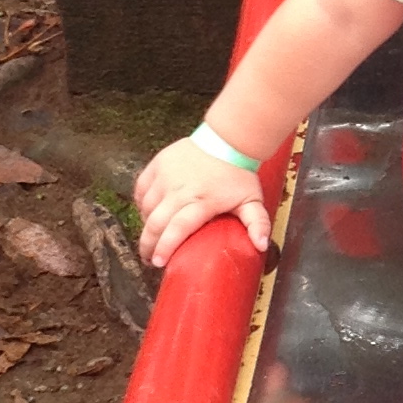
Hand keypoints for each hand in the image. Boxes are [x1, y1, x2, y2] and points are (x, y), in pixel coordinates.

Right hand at [134, 133, 271, 267]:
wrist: (228, 140)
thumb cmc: (238, 174)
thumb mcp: (252, 201)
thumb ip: (258, 224)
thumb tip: (261, 246)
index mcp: (202, 201)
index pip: (177, 228)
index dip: (165, 247)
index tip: (159, 263)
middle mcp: (180, 189)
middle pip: (156, 222)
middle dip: (148, 244)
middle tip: (149, 258)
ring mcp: (166, 176)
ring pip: (146, 207)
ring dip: (146, 225)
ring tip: (151, 237)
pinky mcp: (158, 164)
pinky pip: (141, 188)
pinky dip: (141, 203)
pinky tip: (147, 213)